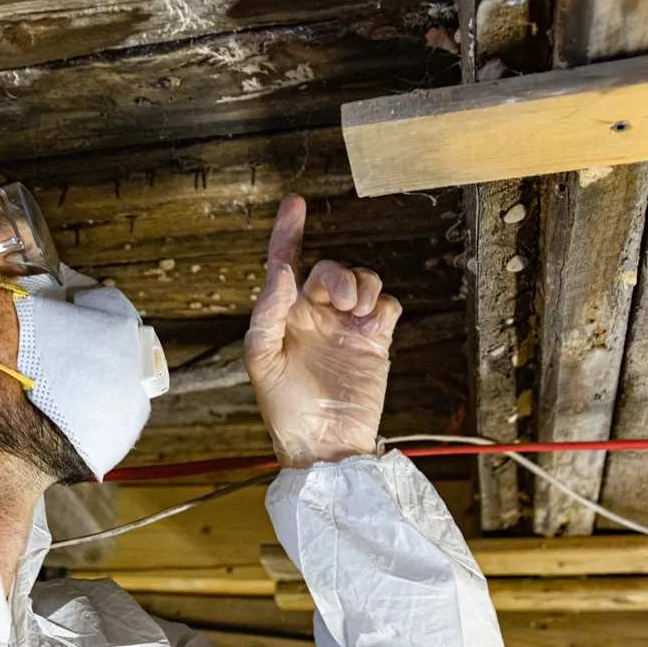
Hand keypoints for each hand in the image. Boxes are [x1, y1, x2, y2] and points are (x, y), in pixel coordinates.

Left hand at [244, 196, 401, 468]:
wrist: (324, 443)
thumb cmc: (284, 408)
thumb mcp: (261, 360)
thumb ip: (268, 312)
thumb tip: (282, 272)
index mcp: (284, 315)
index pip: (285, 262)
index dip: (288, 232)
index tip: (295, 203)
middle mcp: (315, 315)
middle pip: (330, 269)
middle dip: (336, 276)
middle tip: (337, 302)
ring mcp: (346, 327)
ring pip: (361, 280)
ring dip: (360, 287)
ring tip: (353, 314)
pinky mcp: (375, 342)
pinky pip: (386, 305)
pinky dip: (381, 305)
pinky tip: (370, 324)